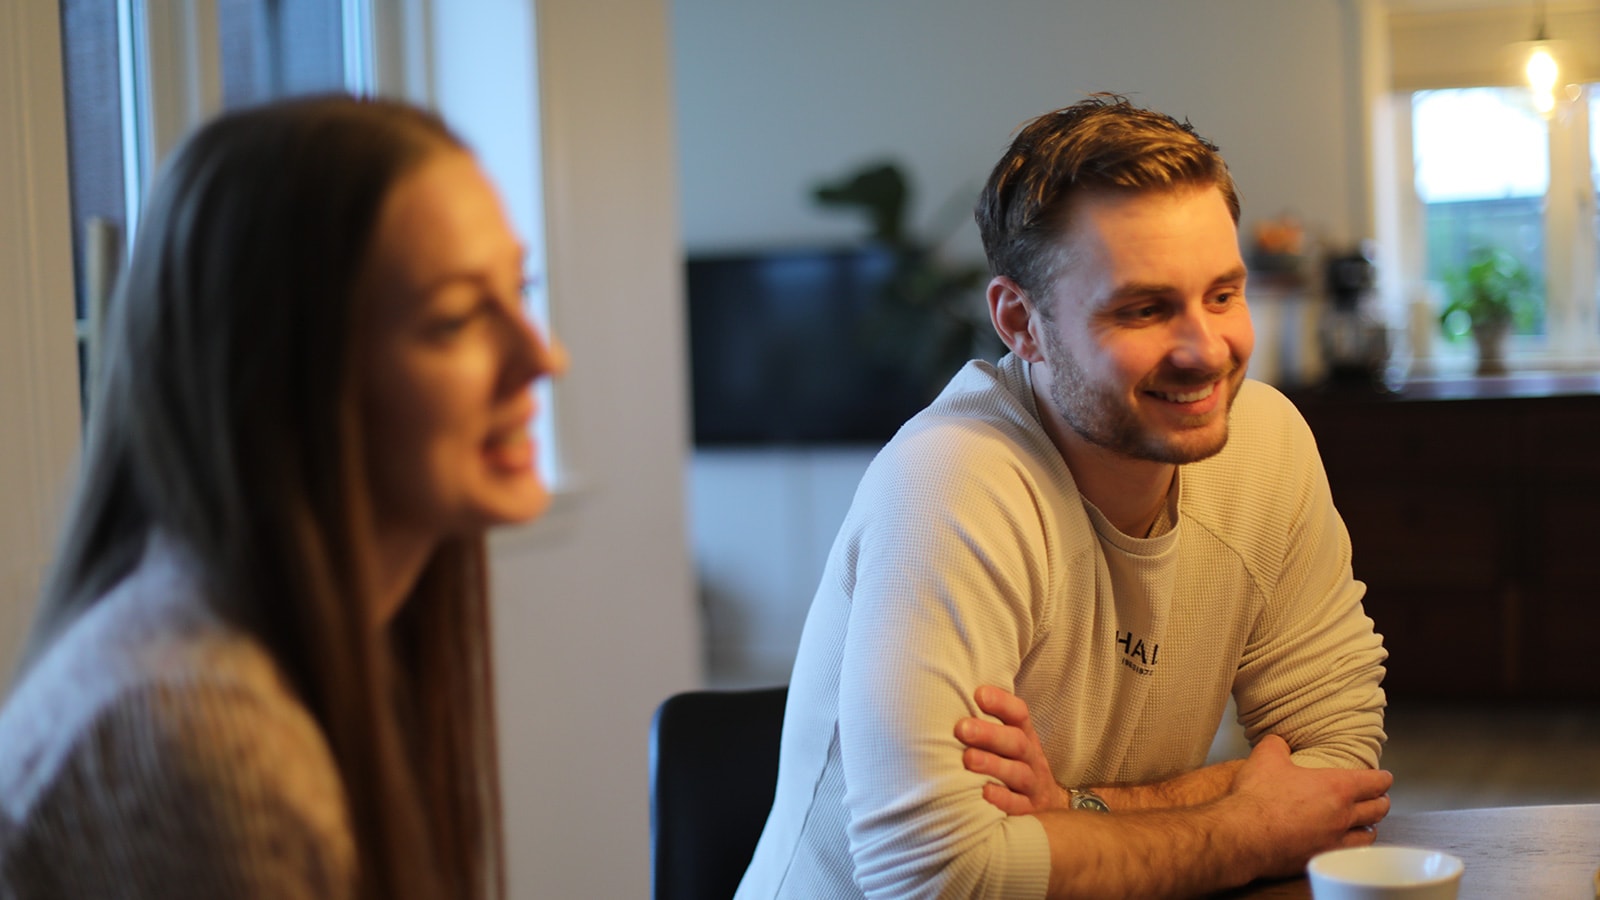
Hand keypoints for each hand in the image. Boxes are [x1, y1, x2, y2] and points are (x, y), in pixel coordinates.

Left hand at [954, 685, 1069, 814]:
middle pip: (1016, 742)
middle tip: (962, 728)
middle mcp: (1031, 758)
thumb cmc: (1011, 764)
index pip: (1019, 714)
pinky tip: (983, 792)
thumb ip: (986, 723)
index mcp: (1024, 736)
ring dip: (992, 764)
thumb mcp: (1007, 742)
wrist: (1046, 804)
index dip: (1002, 703)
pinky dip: (1001, 799)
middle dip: (989, 734)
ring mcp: (1033, 785)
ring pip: (1018, 772)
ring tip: (968, 759)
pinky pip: (1018, 805)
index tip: (979, 694)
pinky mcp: (1030, 811)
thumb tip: (946, 699)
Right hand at [1228, 735, 1393, 877]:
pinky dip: (1354, 847)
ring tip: (1366, 823)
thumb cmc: (1258, 797)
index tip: (1384, 778)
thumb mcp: (1265, 757)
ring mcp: (1335, 840)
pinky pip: (1350, 854)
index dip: (1383, 778)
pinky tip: (1346, 844)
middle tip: (1379, 798)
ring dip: (1370, 827)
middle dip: (1381, 802)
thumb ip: (1277, 745)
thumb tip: (1279, 742)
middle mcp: (1343, 815)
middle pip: (1378, 810)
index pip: (1375, 782)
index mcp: (1336, 787)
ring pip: (1368, 835)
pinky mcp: (1323, 858)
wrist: (1245, 834)